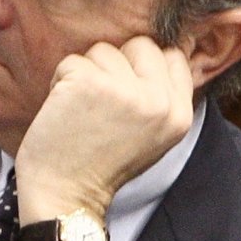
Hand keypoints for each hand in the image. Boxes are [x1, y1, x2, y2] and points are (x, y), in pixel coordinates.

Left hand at [13, 37, 194, 229]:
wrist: (66, 195)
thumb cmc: (103, 163)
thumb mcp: (153, 134)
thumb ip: (161, 95)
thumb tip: (159, 49)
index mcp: (179, 114)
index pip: (172, 56)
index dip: (144, 65)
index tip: (126, 86)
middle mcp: (158, 101)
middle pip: (140, 45)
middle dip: (116, 65)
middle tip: (102, 101)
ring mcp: (124, 90)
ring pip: (103, 50)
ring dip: (86, 73)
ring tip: (83, 108)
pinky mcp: (88, 83)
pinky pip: (72, 61)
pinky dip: (61, 80)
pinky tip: (64, 110)